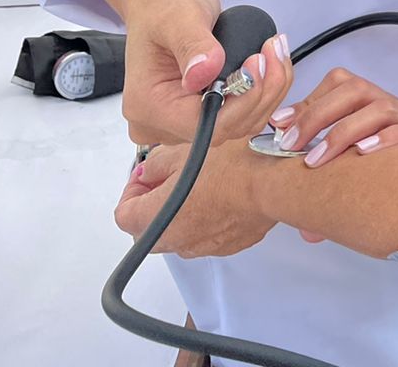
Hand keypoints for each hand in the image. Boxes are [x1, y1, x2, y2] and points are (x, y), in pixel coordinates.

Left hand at [114, 140, 272, 258]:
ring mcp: (202, 247)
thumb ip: (156, 164)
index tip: (146, 176)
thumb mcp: (185, 150)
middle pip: (148, 229)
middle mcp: (175, 241)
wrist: (274, 183)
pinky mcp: (227, 246)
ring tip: (202, 184)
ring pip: (178, 233)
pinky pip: (206, 235)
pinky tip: (223, 195)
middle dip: (154, 205)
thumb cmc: (234, 166)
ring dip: (181, 213)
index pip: (123, 214)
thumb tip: (150, 171)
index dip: (132, 190)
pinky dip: (208, 219)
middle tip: (170, 179)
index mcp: (155, 218)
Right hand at [121, 0, 293, 146]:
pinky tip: (270, 62)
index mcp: (149, 106)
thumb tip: (206, 71)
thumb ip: (193, 44)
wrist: (161, 5)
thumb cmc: (163, 9)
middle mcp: (163, 123)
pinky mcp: (204, 113)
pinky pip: (243, 113)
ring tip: (274, 50)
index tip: (258, 63)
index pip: (206, 125)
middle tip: (273, 50)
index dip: (242, 99)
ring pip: (242, 121)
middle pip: (229, 125)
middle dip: (262, 89)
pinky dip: (262, 89)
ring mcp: (184, 122)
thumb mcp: (178, 18)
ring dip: (268, 88)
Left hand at [269, 67, 397, 167]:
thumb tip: (299, 214)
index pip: (337, 83)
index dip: (306, 102)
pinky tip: (365, 154)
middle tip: (291, 146)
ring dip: (345, 131)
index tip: (279, 126)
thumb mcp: (355, 159)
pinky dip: (389, 139)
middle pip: (354, 89)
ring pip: (381, 107)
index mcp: (367, 102)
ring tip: (319, 158)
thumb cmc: (393, 159)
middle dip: (316, 115)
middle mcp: (387, 104)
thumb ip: (329, 177)